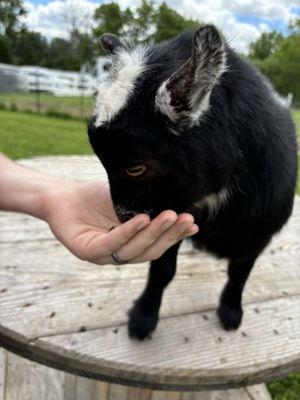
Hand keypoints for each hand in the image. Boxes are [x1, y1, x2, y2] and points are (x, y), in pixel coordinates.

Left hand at [43, 180, 198, 264]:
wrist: (62, 195)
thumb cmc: (95, 198)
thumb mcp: (126, 200)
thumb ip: (147, 204)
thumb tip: (177, 197)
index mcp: (130, 245)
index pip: (157, 245)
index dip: (176, 237)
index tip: (194, 225)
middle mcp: (118, 254)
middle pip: (149, 250)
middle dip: (170, 235)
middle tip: (186, 218)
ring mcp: (102, 256)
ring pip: (134, 249)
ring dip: (154, 233)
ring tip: (170, 215)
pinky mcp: (86, 251)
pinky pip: (111, 243)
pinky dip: (129, 231)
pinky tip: (142, 218)